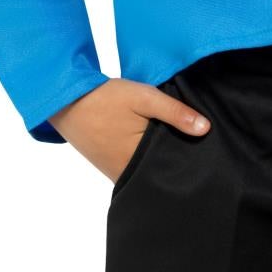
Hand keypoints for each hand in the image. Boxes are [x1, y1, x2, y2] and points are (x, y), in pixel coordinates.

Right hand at [49, 79, 210, 183]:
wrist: (65, 101)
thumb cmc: (105, 98)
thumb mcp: (143, 97)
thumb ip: (175, 112)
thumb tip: (206, 129)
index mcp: (137, 161)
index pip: (174, 169)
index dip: (190, 160)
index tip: (205, 151)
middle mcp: (127, 174)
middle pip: (162, 173)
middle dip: (177, 162)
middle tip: (195, 147)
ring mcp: (117, 173)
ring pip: (149, 172)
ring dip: (162, 161)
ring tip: (178, 146)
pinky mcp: (111, 167)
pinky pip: (136, 169)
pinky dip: (147, 160)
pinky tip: (157, 147)